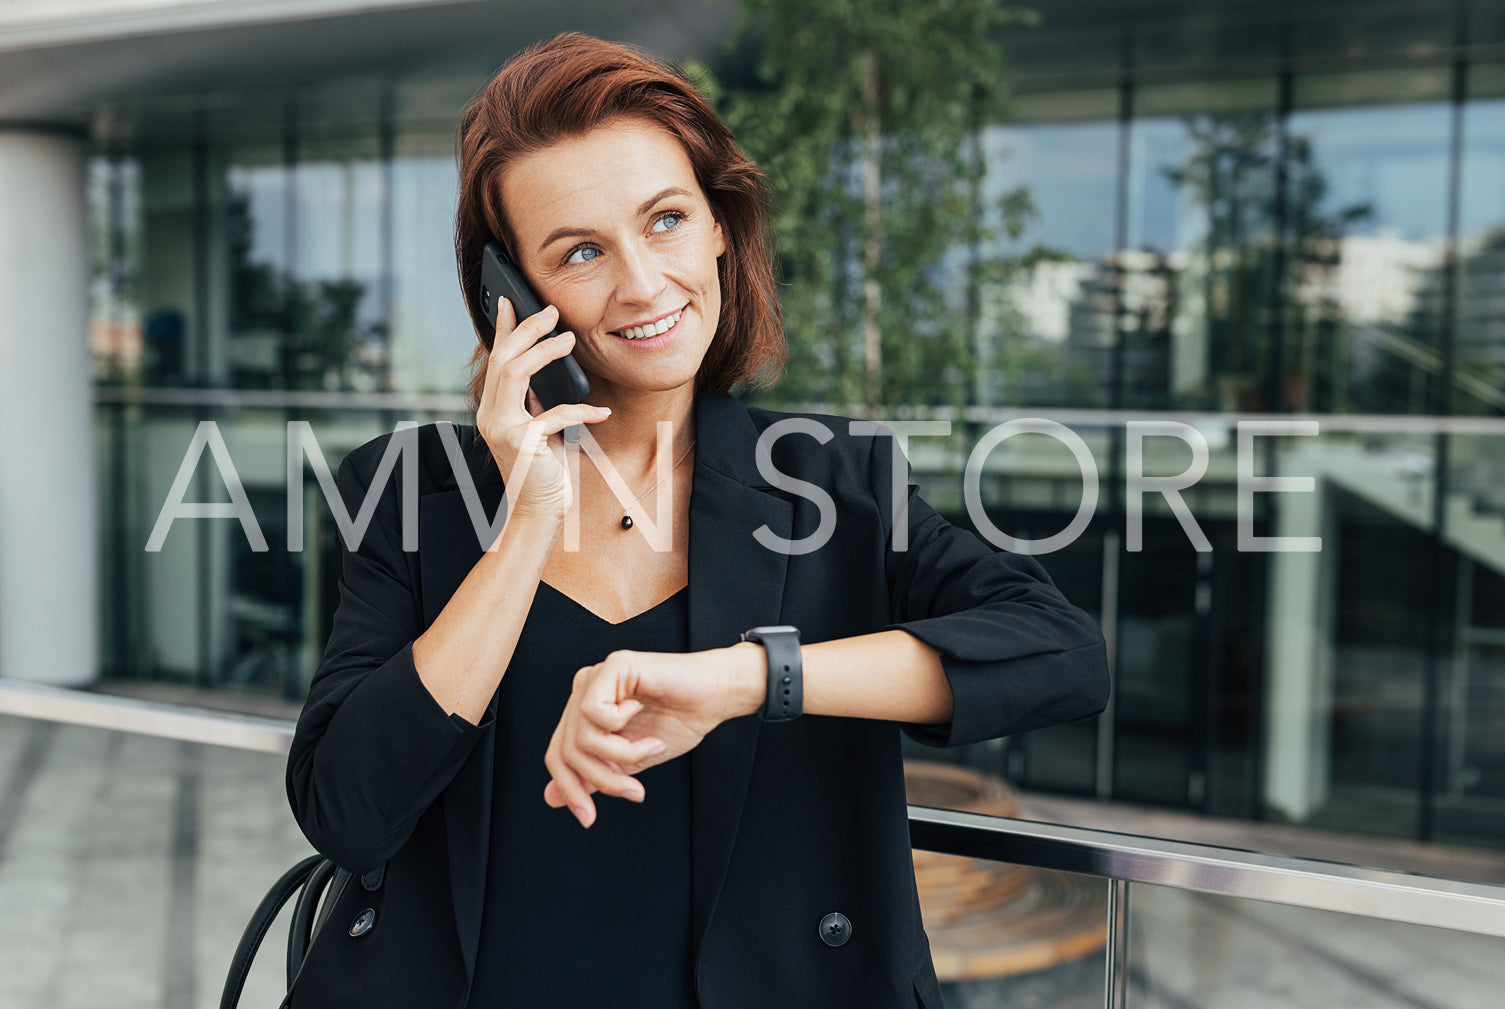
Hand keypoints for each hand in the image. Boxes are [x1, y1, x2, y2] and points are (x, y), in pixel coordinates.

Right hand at [473, 298, 609, 519]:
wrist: (537, 514)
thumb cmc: (542, 473)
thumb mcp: (539, 432)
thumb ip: (534, 405)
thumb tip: (544, 376)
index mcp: (493, 410)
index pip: (496, 360)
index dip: (502, 329)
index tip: (509, 301)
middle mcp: (491, 416)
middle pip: (503, 359)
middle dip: (526, 330)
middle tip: (550, 312)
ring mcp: (501, 428)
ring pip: (515, 373)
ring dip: (543, 352)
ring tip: (568, 340)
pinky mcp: (521, 443)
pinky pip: (553, 415)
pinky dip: (581, 412)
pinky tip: (601, 413)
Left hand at [542, 646, 764, 826]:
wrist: (716, 696)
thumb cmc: (680, 720)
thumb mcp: (631, 759)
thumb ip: (594, 775)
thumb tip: (549, 798)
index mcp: (585, 710)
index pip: (558, 754)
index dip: (569, 789)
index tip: (589, 819)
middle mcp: (585, 690)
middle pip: (566, 750)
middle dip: (600, 780)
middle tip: (634, 791)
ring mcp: (597, 676)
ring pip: (581, 737)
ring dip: (621, 756)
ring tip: (652, 749)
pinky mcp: (613, 665)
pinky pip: (595, 712)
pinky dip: (623, 728)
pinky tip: (643, 712)